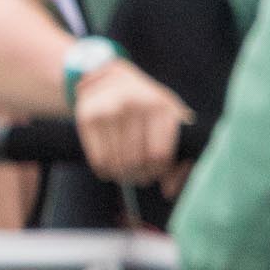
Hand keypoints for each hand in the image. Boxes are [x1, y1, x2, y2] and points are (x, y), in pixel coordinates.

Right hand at [73, 59, 191, 185]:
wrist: (112, 78)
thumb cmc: (149, 107)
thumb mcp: (171, 122)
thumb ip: (182, 157)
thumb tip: (169, 190)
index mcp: (160, 105)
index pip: (158, 156)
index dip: (158, 171)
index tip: (155, 171)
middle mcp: (134, 103)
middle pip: (136, 161)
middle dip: (138, 175)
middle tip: (138, 174)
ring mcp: (108, 109)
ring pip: (116, 163)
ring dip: (121, 174)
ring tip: (125, 169)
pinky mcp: (87, 116)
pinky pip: (98, 160)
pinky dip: (105, 170)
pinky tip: (110, 165)